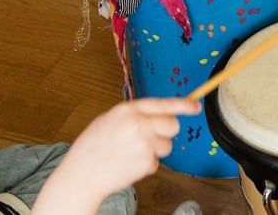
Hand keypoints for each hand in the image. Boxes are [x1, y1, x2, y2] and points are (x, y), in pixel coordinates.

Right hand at [32, 98, 200, 213]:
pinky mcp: (146, 162)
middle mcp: (138, 124)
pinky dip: (146, 164)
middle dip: (166, 131)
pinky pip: (157, 162)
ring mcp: (143, 144)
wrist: (81, 175)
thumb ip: (133, 115)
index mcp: (127, 110)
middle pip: (172, 125)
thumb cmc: (92, 148)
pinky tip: (129, 164)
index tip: (196, 106)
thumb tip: (158, 113)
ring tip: (132, 153)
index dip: (182, 105)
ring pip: (167, 145)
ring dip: (155, 150)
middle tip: (150, 137)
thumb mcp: (109, 120)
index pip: (162, 104)